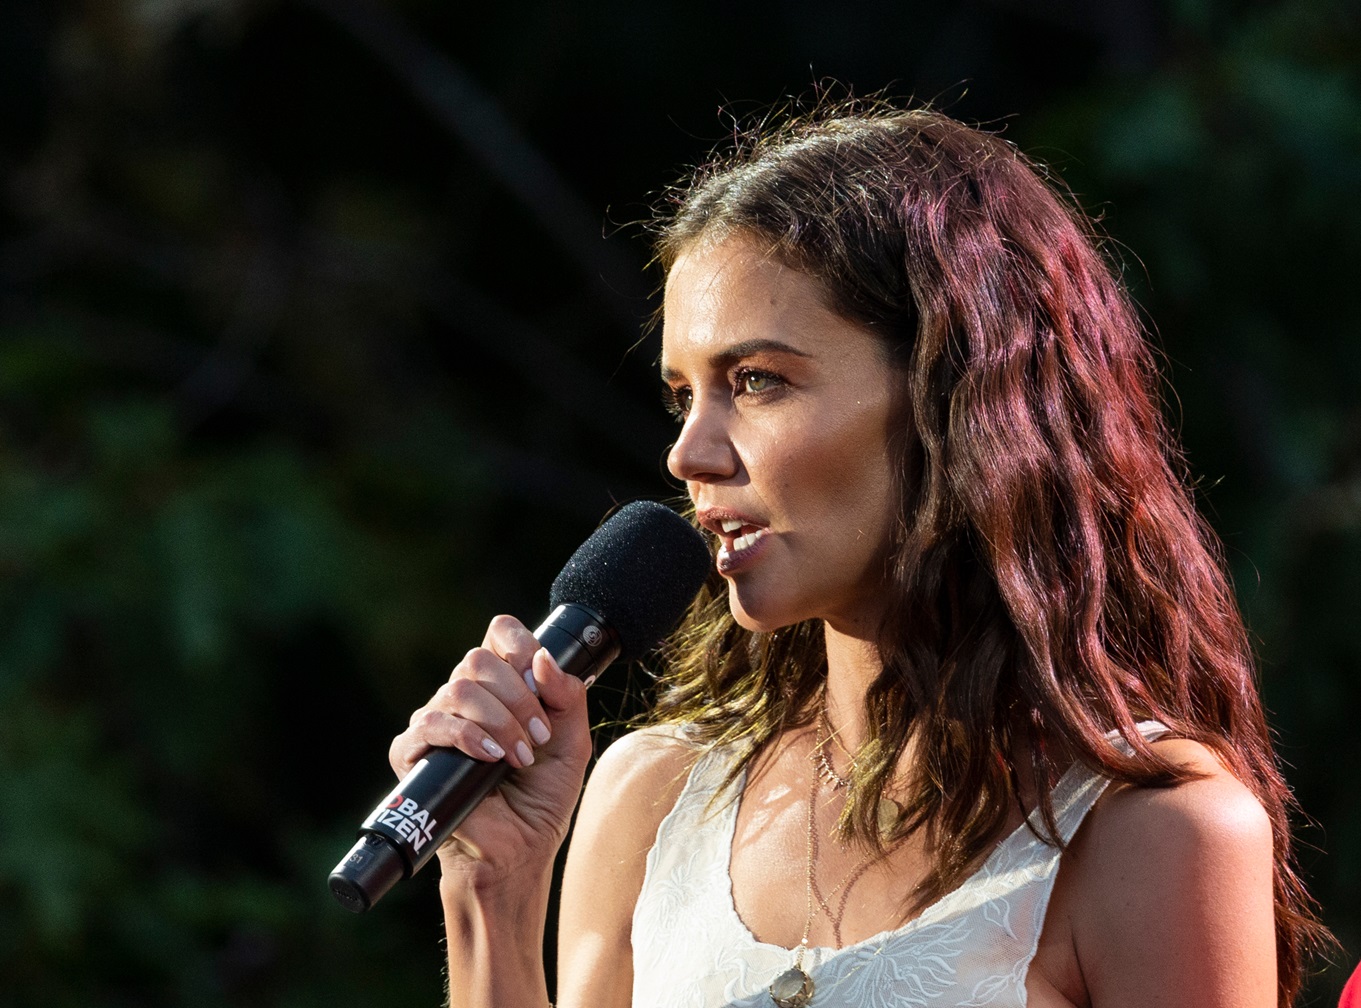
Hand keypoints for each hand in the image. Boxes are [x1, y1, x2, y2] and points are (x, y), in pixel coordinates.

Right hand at [388, 615, 594, 885]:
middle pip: (479, 659)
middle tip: (539, 736)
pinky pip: (430, 724)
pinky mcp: (412, 754)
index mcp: (500, 687)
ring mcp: (435, 724)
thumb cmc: (542, 798)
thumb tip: (542, 657)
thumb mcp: (572, 742)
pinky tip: (490, 757)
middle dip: (518, 696)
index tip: (539, 675)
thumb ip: (567, 697)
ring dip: (500, 721)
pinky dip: (467, 736)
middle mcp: (464, 698)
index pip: (498, 634)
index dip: (517, 642)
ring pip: (459, 689)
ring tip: (519, 757)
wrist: (518, 851)